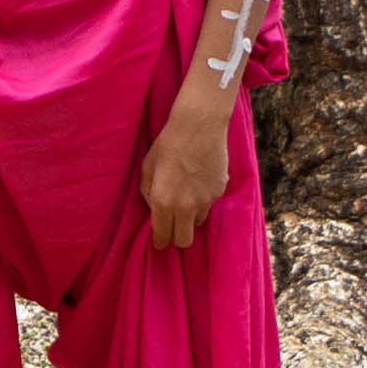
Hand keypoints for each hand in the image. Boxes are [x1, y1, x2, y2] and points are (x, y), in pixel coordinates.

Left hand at [139, 96, 229, 250]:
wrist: (199, 125)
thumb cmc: (167, 143)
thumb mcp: (147, 167)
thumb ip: (147, 193)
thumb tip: (153, 209)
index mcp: (164, 203)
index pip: (163, 237)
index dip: (159, 242)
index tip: (159, 240)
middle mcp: (186, 207)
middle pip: (184, 241)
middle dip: (177, 237)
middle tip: (173, 226)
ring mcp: (206, 200)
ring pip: (198, 222)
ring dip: (191, 217)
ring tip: (186, 196)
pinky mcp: (220, 191)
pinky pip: (209, 204)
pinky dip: (203, 199)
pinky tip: (198, 180)